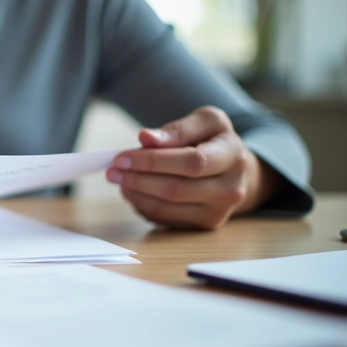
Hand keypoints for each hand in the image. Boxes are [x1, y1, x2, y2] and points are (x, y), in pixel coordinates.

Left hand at [106, 106, 279, 229]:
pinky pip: (165, 218)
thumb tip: (146, 138)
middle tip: (112, 170)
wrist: (233, 168)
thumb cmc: (213, 140)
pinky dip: (142, 205)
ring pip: (167, 207)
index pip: (192, 162)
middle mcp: (231, 188)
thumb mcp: (205, 122)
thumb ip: (177, 129)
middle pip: (176, 189)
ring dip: (136, 193)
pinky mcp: (205, 224)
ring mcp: (219, 211)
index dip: (153, 161)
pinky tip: (132, 190)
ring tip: (119, 179)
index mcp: (233, 156)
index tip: (122, 157)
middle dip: (138, 178)